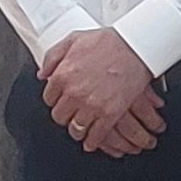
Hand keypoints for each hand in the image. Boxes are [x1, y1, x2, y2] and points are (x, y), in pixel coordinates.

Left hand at [42, 30, 157, 156]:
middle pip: (60, 116)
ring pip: (76, 128)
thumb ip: (53, 56)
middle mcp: (74, 93)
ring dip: (78, 131)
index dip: (56, 100)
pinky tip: (92, 141)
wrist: (137, 46)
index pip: (49, 98)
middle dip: (65, 116)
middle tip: (72, 114)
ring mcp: (91, 105)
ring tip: (81, 129)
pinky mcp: (110, 114)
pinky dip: (93, 141)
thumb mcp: (75, 39)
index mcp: (63, 75)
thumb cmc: (110, 41)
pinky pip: (96, 135)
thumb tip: (43, 73)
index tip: (62, 101)